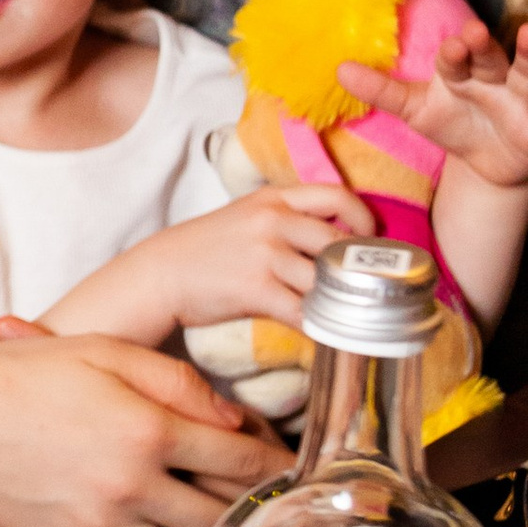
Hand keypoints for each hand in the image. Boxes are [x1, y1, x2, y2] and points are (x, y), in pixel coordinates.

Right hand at [0, 320, 287, 526]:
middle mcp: (130, 488)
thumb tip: (234, 421)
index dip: (283, 467)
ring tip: (233, 524)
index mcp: (147, 431)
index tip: (303, 471)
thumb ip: (179, 383)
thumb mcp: (104, 352)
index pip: (244, 460)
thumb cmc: (19, 374)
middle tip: (281, 505)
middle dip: (259, 510)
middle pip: (225, 516)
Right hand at [133, 179, 376, 330]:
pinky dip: (319, 326)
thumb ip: (284, 219)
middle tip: (362, 284)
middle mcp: (272, 220)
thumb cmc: (204, 249)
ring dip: (339, 300)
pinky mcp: (255, 289)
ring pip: (324, 279)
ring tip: (347, 312)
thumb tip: (333, 239)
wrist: (159, 274)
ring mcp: (264, 254)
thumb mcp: (244, 216)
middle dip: (355, 268)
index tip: (368, 238)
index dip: (362, 217)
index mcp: (272, 198)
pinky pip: (303, 311)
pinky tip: (324, 332)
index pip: (335, 194)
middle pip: (337, 241)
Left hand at [342, 28, 527, 189]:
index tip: (452, 44)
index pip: (454, 58)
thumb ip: (381, 91)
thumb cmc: (453, 124)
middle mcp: (492, 74)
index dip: (455, 52)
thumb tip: (339, 69)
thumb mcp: (416, 110)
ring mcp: (520, 91)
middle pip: (490, 57)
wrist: (490, 161)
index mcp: (459, 71)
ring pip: (525, 69)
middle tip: (474, 34)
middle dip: (483, 47)